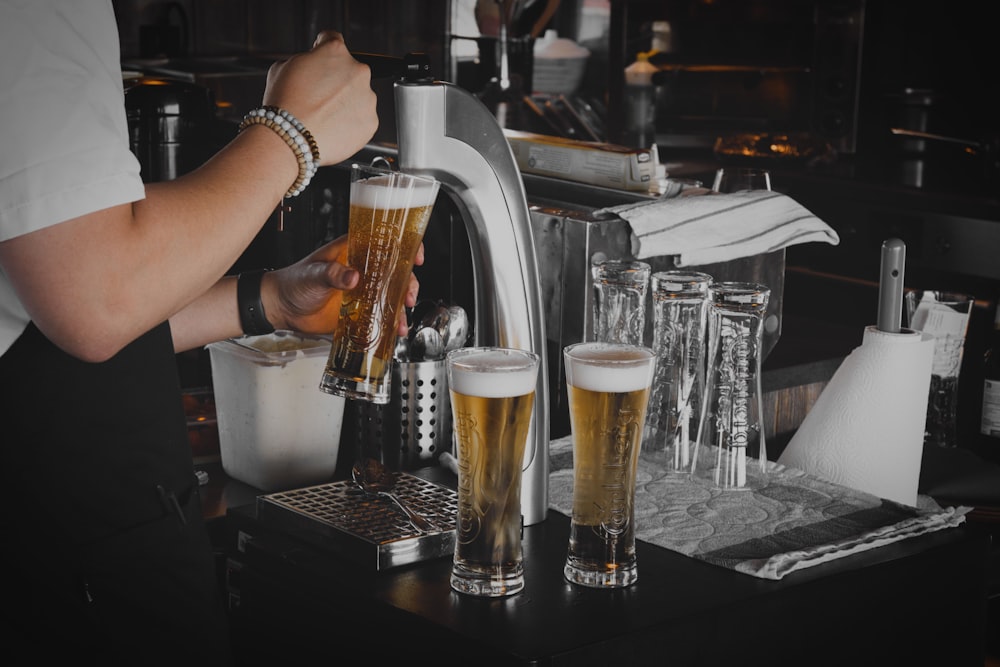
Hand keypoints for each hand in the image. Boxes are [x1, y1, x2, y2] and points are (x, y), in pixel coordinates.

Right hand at [263, 31, 377, 166]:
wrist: (292, 139)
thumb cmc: (285, 105)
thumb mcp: (281, 68)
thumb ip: (303, 62)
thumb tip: (308, 66)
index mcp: (335, 52)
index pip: (332, 39)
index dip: (322, 48)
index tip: (321, 56)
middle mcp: (357, 71)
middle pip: (348, 71)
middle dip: (336, 81)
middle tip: (318, 97)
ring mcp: (367, 98)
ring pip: (358, 97)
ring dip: (345, 103)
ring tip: (323, 116)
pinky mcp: (371, 122)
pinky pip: (362, 119)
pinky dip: (350, 123)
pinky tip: (332, 127)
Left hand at [267, 236, 423, 336]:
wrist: (281, 308)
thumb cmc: (293, 282)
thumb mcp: (313, 273)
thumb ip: (333, 273)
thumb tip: (353, 276)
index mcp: (353, 251)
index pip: (385, 242)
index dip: (405, 246)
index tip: (415, 255)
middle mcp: (362, 270)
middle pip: (396, 271)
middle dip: (408, 283)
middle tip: (408, 295)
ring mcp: (363, 291)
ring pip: (392, 295)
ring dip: (401, 306)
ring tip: (402, 320)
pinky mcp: (359, 311)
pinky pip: (380, 315)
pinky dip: (390, 323)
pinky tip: (394, 330)